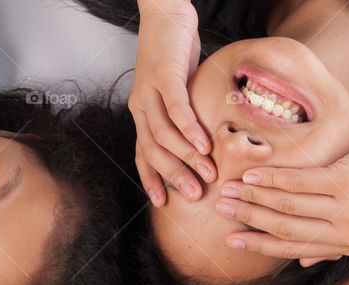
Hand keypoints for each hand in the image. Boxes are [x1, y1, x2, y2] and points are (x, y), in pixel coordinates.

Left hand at [131, 0, 213, 205]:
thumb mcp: (177, 92)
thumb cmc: (174, 54)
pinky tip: (204, 144)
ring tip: (208, 173)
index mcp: (142, 114)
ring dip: (187, 158)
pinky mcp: (164, 77)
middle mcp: (141, 107)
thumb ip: (184, 117)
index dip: (152, 180)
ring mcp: (149, 92)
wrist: (165, 15)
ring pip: (164, 135)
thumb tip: (205, 142)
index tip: (164, 203)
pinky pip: (176, 109)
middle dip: (174, 177)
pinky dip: (189, 130)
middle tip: (197, 195)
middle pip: (153, 151)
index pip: (143, 154)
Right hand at [220, 122, 348, 264]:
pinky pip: (298, 183)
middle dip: (248, 219)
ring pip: (287, 206)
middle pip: (285, 228)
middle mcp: (347, 233)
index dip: (260, 244)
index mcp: (348, 245)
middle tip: (222, 208)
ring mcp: (347, 209)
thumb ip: (332, 242)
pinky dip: (270, 179)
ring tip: (230, 189)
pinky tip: (252, 174)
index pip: (294, 248)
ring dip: (253, 197)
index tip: (233, 239)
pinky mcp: (345, 182)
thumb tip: (302, 263)